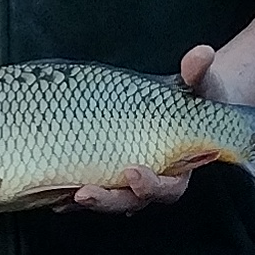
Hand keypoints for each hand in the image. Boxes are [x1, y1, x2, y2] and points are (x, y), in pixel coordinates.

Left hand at [58, 43, 227, 214]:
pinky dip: (71, 193)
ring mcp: (128, 181)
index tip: (133, 172)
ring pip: (107, 199)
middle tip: (85, 194)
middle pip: (130, 201)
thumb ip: (199, 73)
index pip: (166, 188)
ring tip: (62, 196)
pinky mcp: (107, 174)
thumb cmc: (196, 96)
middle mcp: (152, 182)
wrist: (188, 104)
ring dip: (84, 200)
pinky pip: (89, 189)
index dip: (150, 186)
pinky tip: (52, 192)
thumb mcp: (200, 84)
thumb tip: (202, 53)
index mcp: (179, 169)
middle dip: (107, 200)